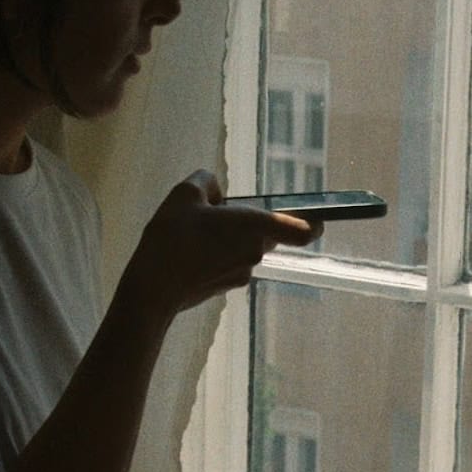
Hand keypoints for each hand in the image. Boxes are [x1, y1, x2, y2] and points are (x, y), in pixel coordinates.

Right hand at [136, 171, 321, 313]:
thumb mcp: (184, 193)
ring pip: (246, 247)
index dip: (314, 224)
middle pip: (267, 233)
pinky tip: (190, 250)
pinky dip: (217, 254)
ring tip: (196, 232)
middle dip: (249, 222)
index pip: (303, 229)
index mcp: (254, 226)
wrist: (152, 289)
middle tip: (218, 213)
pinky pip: (230, 262)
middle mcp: (256, 251)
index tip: (318, 218)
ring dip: (230, 238)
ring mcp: (243, 273)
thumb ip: (206, 181)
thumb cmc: (172, 238)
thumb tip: (215, 193)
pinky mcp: (227, 286)